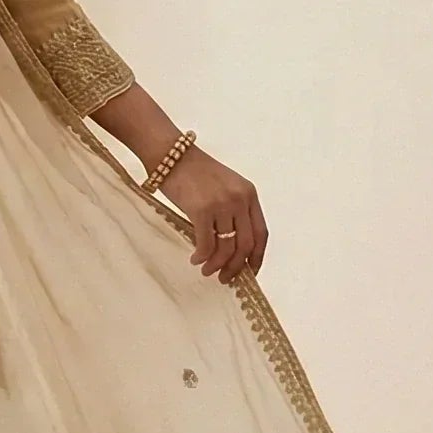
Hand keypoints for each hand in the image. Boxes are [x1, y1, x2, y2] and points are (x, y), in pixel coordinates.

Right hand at [161, 148, 265, 284]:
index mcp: (249, 194)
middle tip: (225, 278)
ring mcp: (222, 204)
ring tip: (207, 271)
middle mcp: (240, 199)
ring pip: (227, 248)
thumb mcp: (225, 187)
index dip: (257, 257)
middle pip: (246, 245)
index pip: (261, 233)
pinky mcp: (202, 210)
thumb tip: (232, 248)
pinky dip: (202, 256)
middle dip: (236, 267)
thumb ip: (234, 212)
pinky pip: (206, 244)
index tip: (250, 272)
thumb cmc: (195, 172)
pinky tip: (196, 259)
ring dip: (217, 265)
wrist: (171, 155)